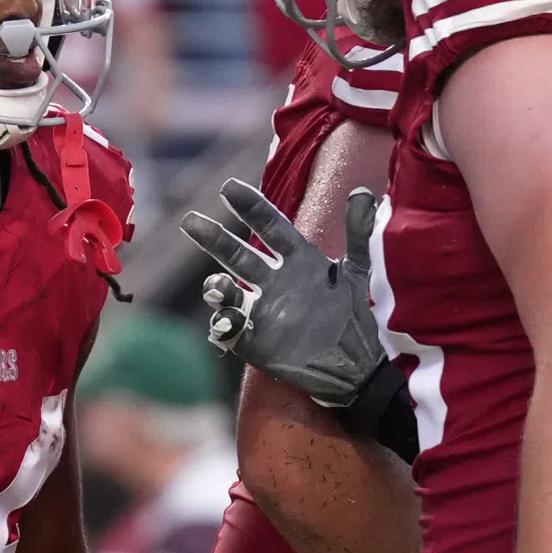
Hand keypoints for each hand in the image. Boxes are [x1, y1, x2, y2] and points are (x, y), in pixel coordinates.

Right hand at [182, 180, 388, 407]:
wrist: (354, 365)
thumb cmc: (352, 316)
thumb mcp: (357, 272)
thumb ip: (357, 233)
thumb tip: (361, 192)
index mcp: (296, 260)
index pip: (269, 226)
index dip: (249, 206)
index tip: (227, 187)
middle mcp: (273, 282)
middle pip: (237, 254)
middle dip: (213, 238)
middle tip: (189, 222)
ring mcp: (261, 311)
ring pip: (226, 292)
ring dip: (217, 287)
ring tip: (220, 287)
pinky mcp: (254, 342)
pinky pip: (229, 331)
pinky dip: (224, 325)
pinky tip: (229, 323)